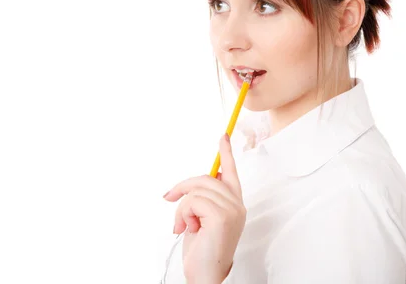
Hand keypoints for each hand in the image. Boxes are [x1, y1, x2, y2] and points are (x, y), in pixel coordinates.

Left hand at [163, 134, 245, 283]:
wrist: (206, 276)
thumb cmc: (202, 252)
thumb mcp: (200, 219)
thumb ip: (203, 201)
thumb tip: (194, 185)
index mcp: (234, 204)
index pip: (231, 172)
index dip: (226, 153)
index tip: (223, 136)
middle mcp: (237, 204)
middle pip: (206, 177)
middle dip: (182, 187)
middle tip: (168, 199)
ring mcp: (232, 209)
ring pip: (196, 189)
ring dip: (181, 207)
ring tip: (183, 225)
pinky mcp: (222, 216)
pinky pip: (192, 201)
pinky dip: (182, 214)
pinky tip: (186, 229)